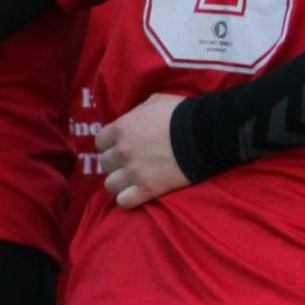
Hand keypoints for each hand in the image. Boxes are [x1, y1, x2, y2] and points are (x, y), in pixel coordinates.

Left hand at [97, 93, 189, 207]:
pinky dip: (128, 199)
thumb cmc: (181, 114)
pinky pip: (124, 201)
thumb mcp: (155, 102)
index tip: (120, 145)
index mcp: (122, 128)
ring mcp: (134, 172)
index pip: (100, 141)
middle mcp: (123, 151)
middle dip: (116, 163)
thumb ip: (138, 113)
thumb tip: (133, 119)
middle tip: (131, 162)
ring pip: (110, 184)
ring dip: (120, 182)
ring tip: (133, 180)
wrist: (204, 134)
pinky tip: (137, 193)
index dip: (110, 144)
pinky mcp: (147, 190)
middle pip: (105, 163)